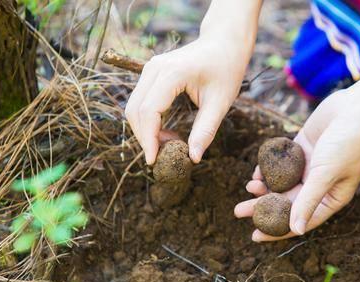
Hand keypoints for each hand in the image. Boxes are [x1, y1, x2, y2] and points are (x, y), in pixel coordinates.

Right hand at [125, 37, 247, 163]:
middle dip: (144, 138)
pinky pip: (140, 101)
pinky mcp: (150, 73)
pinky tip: (167, 131)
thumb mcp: (220, 102)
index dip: (148, 139)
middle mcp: (154, 68)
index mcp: (172, 73)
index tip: (154, 161)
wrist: (224, 42)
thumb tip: (193, 158)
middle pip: (135, 110)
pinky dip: (148, 121)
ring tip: (170, 143)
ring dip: (145, 130)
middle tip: (163, 157)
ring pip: (134, 107)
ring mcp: (149, 69)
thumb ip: (205, 130)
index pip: (149, 111)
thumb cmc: (226, 70)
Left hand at [234, 41, 359, 241]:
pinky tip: (256, 171)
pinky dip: (269, 167)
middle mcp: (319, 184)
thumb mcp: (326, 175)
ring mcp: (310, 166)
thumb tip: (296, 230)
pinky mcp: (302, 147)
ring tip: (248, 188)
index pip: (300, 220)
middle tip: (238, 212)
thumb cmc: (349, 143)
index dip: (277, 230)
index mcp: (331, 198)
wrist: (359, 108)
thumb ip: (308, 201)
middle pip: (286, 202)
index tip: (254, 236)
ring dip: (264, 187)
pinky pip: (281, 162)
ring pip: (282, 182)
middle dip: (262, 207)